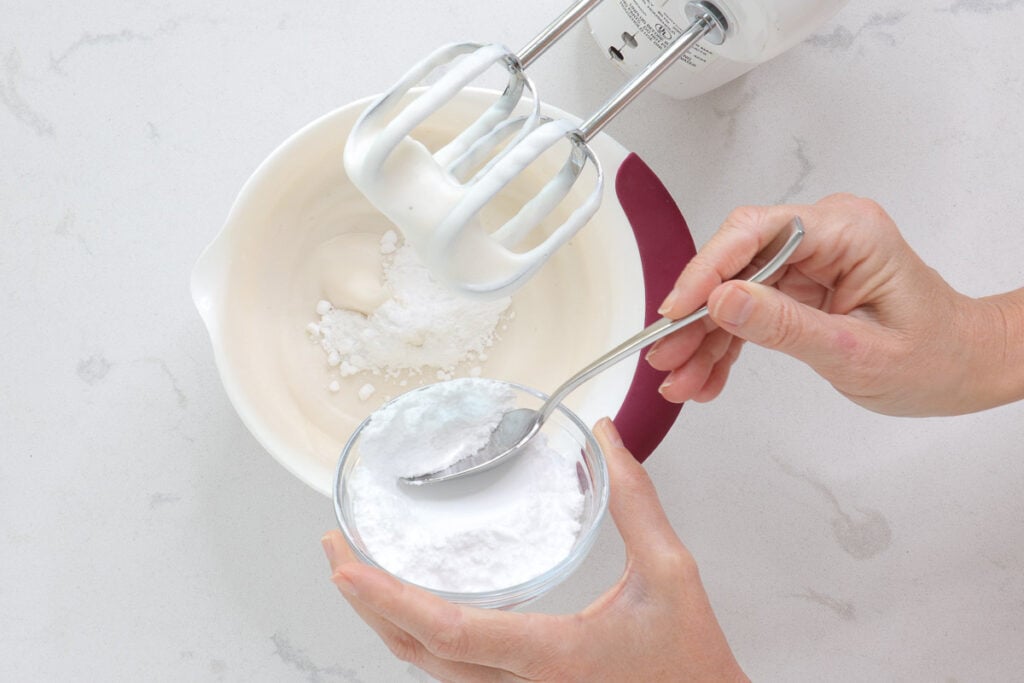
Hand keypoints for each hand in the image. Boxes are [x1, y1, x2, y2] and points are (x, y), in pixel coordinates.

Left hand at [321, 419, 747, 682]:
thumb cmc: (690, 660)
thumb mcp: (670, 573)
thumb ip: (636, 501)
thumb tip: (607, 437)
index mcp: (554, 656)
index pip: (453, 632)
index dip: (391, 599)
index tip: (347, 568)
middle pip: (419, 653)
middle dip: (366, 603)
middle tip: (335, 550)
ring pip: (429, 668)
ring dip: (386, 620)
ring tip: (358, 572)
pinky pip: (453, 672)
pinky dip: (419, 636)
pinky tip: (410, 604)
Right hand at [648, 193, 1022, 415]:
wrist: (963, 366)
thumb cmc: (935, 356)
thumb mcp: (855, 352)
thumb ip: (784, 326)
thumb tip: (722, 301)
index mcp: (848, 232)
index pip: (755, 232)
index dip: (706, 270)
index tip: (677, 309)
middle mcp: (824, 236)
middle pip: (734, 262)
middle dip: (696, 314)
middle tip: (667, 355)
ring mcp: (810, 261)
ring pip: (733, 290)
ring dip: (704, 337)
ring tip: (682, 378)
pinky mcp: (799, 286)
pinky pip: (749, 309)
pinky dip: (725, 343)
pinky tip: (707, 373)